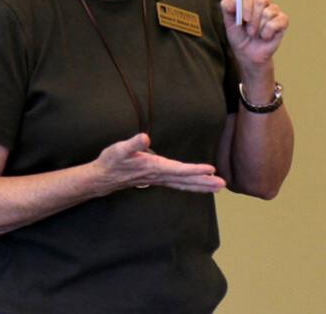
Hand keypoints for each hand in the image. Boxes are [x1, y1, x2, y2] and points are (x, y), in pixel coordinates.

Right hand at [94, 133, 225, 192]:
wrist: (103, 177)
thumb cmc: (112, 161)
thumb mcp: (120, 149)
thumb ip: (133, 144)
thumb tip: (145, 137)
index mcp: (154, 167)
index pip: (178, 170)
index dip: (195, 170)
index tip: (211, 170)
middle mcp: (159, 175)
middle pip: (186, 180)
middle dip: (204, 182)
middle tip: (223, 184)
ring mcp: (159, 179)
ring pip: (184, 184)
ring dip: (201, 185)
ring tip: (218, 187)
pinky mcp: (158, 179)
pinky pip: (179, 183)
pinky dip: (191, 184)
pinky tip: (199, 184)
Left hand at [220, 0, 288, 68]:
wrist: (247, 53)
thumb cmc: (238, 35)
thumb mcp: (228, 22)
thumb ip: (227, 7)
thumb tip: (233, 1)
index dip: (246, 3)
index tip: (243, 18)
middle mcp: (262, 1)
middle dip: (253, 19)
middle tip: (249, 31)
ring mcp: (273, 10)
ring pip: (268, 12)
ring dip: (259, 28)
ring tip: (255, 35)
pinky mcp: (282, 20)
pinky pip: (276, 22)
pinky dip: (267, 33)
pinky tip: (265, 37)